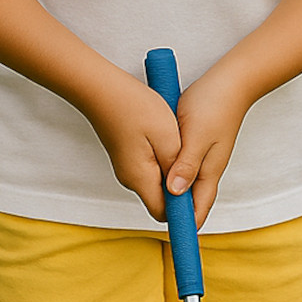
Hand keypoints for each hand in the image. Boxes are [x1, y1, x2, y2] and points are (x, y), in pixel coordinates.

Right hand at [78, 68, 182, 220]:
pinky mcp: (128, 155)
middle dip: (182, 185)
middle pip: (162, 197)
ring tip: (183, 144)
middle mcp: (131, 178)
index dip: (184, 210)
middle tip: (196, 161)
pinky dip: (165, 157)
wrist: (101, 89)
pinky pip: (152, 165)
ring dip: (174, 168)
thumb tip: (183, 194)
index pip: (164, 212)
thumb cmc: (134, 107)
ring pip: (159, 179)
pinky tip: (171, 137)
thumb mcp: (167, 136)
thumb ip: (177, 168)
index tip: (201, 198)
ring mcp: (128, 166)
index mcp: (140, 178)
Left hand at [162, 67, 254, 229]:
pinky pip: (180, 168)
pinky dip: (168, 172)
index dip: (183, 225)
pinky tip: (155, 166)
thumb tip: (174, 193)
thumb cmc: (215, 106)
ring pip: (182, 184)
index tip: (166, 235)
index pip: (198, 211)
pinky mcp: (195, 146)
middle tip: (148, 210)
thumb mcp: (197, 136)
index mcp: (209, 173)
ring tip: (148, 191)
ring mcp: (202, 158)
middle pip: (188, 202)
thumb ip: (186, 165)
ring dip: (167, 190)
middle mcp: (206, 170)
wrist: (232, 81)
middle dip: (171, 210)